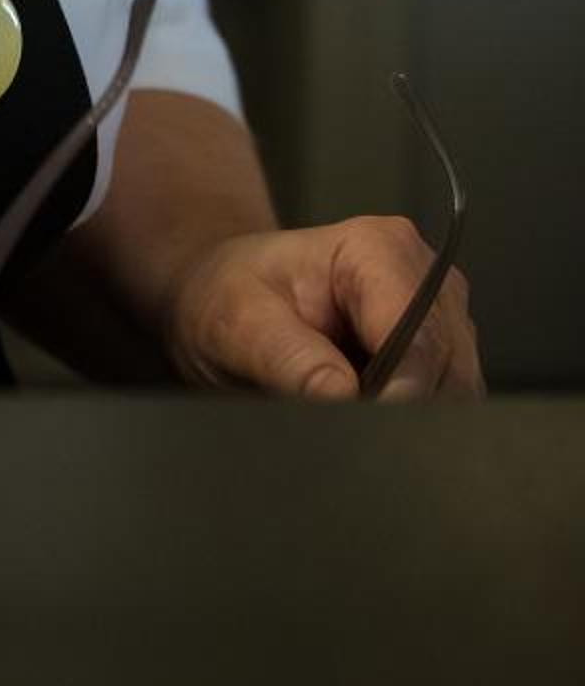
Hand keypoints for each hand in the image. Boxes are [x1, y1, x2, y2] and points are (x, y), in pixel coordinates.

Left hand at [162, 217, 483, 400]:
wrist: (230, 296)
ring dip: (411, 419)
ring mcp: (440, 314)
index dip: (398, 393)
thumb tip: (340, 395)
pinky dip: (414, 421)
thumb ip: (287, 357)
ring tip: (350, 424)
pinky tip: (370, 420)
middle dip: (403, 411)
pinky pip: (449, 402)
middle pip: (447, 367)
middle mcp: (424, 274)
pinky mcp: (441, 351)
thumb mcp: (236, 322)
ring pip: (456, 390)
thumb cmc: (231, 296)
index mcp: (378, 248)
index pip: (418, 335)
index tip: (362, 426)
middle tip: (347, 437)